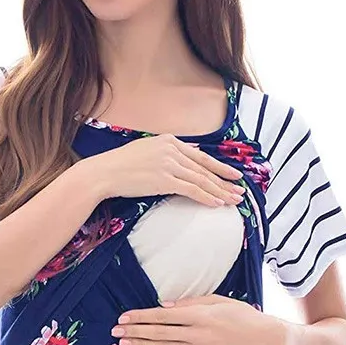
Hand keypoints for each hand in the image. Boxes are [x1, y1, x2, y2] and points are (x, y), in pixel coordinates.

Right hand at [76, 134, 246, 206]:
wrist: (104, 172)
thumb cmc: (122, 165)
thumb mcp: (148, 150)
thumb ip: (171, 150)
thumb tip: (192, 150)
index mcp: (169, 141)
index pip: (201, 156)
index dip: (220, 167)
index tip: (233, 175)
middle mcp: (172, 150)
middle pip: (205, 168)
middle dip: (225, 180)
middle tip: (240, 190)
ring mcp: (169, 164)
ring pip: (201, 180)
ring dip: (219, 191)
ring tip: (233, 200)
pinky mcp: (164, 180)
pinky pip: (191, 190)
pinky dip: (206, 197)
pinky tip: (217, 203)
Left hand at [110, 294, 297, 344]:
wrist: (264, 341)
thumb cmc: (242, 316)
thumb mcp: (218, 301)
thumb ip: (190, 303)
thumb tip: (163, 305)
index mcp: (200, 315)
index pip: (163, 315)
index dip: (141, 317)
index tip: (124, 316)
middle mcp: (197, 334)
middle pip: (159, 332)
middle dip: (135, 331)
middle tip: (115, 331)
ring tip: (123, 344)